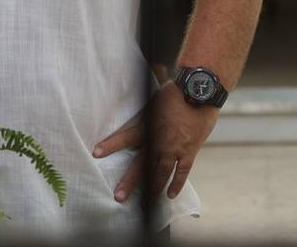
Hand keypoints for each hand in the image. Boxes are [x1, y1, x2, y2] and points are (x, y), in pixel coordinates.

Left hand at [93, 80, 218, 202]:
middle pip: (141, 165)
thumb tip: (129, 108)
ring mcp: (175, 149)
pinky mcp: (190, 152)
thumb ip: (141, 111)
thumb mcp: (151, 99)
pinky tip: (169, 195)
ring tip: (144, 204)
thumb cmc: (174, 92)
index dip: (110, 145)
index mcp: (147, 126)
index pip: (124, 137)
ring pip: (160, 173)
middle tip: (118, 196)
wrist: (200, 92)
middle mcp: (159, 141)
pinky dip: (176, 184)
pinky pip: (182, 172)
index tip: (96, 153)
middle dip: (129, 181)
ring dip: (151, 189)